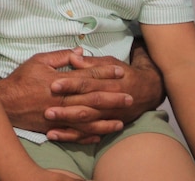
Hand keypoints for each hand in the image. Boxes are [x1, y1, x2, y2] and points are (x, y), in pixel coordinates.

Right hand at [0, 48, 126, 142]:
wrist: (5, 101)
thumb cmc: (21, 79)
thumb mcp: (39, 60)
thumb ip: (61, 56)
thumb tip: (80, 51)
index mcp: (60, 81)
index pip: (88, 76)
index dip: (105, 73)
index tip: (121, 71)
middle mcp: (62, 100)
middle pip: (92, 98)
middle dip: (113, 97)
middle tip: (130, 97)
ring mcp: (59, 116)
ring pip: (88, 119)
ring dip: (105, 120)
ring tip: (121, 120)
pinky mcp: (54, 127)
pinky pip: (75, 133)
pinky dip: (88, 135)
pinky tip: (100, 135)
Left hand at [45, 46, 162, 141]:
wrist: (147, 90)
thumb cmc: (123, 73)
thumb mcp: (109, 62)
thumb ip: (90, 62)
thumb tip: (74, 57)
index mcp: (108, 83)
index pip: (86, 84)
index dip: (70, 84)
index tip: (53, 84)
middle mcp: (109, 103)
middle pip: (85, 106)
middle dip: (66, 110)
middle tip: (47, 111)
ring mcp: (108, 117)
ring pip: (86, 124)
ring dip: (68, 125)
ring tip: (49, 126)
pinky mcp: (106, 126)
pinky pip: (88, 134)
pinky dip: (72, 136)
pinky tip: (55, 135)